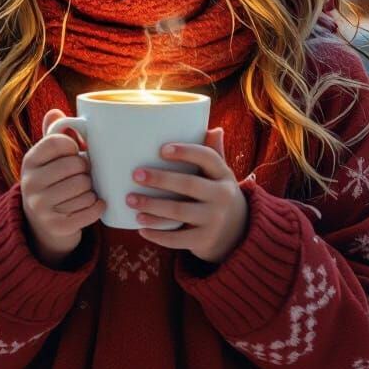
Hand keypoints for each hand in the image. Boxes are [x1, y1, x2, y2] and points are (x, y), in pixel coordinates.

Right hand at [20, 108, 105, 262]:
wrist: (41, 226)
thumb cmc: (52, 182)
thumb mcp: (47, 159)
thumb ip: (54, 135)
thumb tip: (55, 112)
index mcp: (30, 161)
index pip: (59, 142)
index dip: (73, 146)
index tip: (73, 153)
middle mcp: (30, 183)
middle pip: (76, 166)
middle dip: (86, 170)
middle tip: (84, 175)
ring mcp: (41, 207)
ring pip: (85, 188)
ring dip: (92, 189)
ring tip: (85, 190)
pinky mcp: (57, 226)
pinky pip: (91, 209)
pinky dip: (98, 206)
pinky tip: (93, 204)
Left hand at [127, 126, 248, 264]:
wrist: (237, 232)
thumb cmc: (217, 193)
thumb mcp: (220, 174)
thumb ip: (214, 153)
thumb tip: (213, 128)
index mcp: (223, 174)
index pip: (207, 158)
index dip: (185, 152)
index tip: (161, 149)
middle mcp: (222, 196)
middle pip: (188, 184)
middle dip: (160, 179)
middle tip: (136, 174)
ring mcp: (214, 220)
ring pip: (179, 212)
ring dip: (152, 206)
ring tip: (130, 201)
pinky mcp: (204, 240)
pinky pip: (177, 239)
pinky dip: (157, 234)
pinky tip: (140, 228)